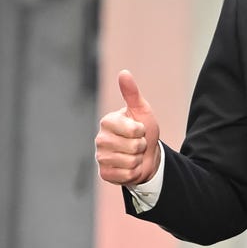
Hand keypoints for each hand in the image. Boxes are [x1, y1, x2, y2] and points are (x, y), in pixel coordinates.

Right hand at [95, 70, 161, 185]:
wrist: (146, 155)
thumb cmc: (144, 131)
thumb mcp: (142, 111)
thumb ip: (132, 93)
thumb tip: (124, 73)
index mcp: (107, 121)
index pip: (133, 130)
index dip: (142, 131)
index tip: (139, 130)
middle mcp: (100, 139)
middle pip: (133, 147)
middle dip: (142, 146)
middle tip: (138, 144)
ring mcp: (100, 157)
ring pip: (130, 162)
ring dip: (138, 160)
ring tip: (134, 155)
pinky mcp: (104, 173)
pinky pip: (126, 175)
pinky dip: (133, 172)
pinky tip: (129, 167)